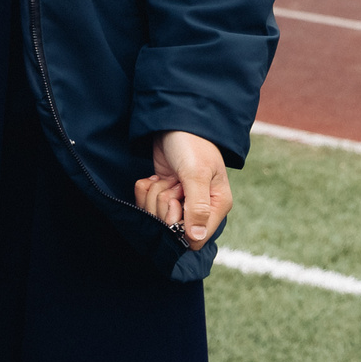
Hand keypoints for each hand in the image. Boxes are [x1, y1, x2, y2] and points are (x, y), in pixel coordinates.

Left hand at [135, 130, 231, 249]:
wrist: (175, 123)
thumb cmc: (192, 145)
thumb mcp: (196, 174)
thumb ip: (197, 207)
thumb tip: (195, 238)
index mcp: (216, 206)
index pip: (195, 237)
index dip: (179, 223)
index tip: (178, 200)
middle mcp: (198, 207)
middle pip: (171, 227)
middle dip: (165, 202)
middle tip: (174, 183)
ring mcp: (179, 200)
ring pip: (155, 213)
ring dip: (156, 192)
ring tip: (169, 176)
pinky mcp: (162, 192)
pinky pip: (144, 201)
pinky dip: (146, 187)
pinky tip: (157, 175)